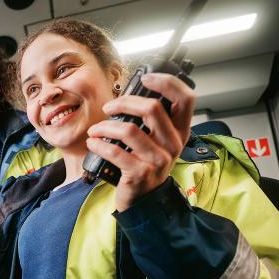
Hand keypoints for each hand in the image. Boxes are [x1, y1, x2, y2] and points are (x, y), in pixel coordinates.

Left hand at [86, 73, 193, 212]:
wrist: (144, 200)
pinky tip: (93, 143)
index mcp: (180, 132)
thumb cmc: (145, 165)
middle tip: (108, 108)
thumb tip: (129, 94)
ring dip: (105, 126)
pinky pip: (115, 152)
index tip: (145, 78)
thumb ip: (150, 120)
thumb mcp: (156, 142)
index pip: (185, 98)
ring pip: (129, 130)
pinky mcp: (140, 173)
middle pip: (152, 108)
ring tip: (95, 130)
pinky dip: (99, 144)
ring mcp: (158, 160)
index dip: (167, 83)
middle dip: (124, 103)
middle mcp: (174, 144)